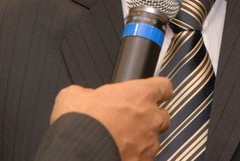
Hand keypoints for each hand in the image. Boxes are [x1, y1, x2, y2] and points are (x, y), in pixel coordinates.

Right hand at [50, 78, 171, 160]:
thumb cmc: (81, 124)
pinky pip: (144, 158)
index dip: (157, 89)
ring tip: (121, 141)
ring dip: (142, 139)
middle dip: (149, 117)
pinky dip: (134, 156)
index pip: (164, 86)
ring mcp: (149, 143)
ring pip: (154, 139)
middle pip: (163, 115)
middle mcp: (150, 118)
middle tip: (130, 120)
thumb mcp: (75, 95)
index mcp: (140, 94)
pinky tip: (118, 153)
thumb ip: (89, 92)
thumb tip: (85, 96)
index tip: (151, 92)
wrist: (77, 153)